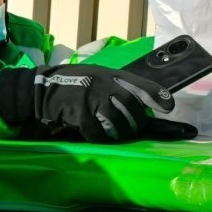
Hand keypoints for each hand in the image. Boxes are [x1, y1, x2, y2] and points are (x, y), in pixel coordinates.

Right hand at [0, 65, 194, 142]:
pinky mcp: (81, 115)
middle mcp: (105, 85)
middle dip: (136, 122)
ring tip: (116, 132)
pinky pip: (99, 133)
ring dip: (120, 132)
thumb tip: (143, 102)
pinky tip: (97, 134)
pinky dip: (100, 137)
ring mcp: (93, 100)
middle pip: (133, 110)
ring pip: (119, 124)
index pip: (142, 85)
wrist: (43, 89)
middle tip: (134, 127)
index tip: (168, 108)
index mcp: (111, 75)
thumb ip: (118, 85)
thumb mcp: (98, 75)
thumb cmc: (73, 82)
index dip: (157, 97)